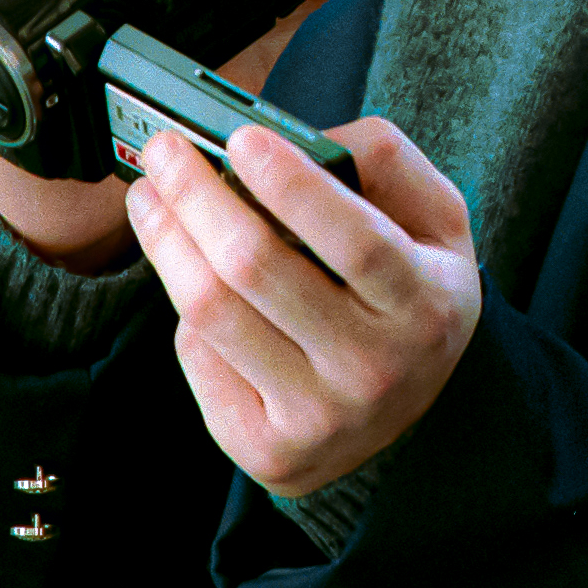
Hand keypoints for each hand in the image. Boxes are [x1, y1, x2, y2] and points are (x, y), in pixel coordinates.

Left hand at [125, 118, 481, 496]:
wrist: (410, 417)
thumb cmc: (415, 291)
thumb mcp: (437, 220)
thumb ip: (384, 164)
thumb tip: (292, 141)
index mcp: (426, 302)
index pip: (355, 241)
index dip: (292, 186)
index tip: (242, 137)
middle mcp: (374, 366)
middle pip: (258, 270)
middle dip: (198, 198)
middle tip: (166, 151)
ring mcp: (316, 416)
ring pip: (211, 314)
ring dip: (166, 242)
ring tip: (150, 197)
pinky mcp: (264, 450)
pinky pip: (198, 359)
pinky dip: (184, 305)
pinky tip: (188, 274)